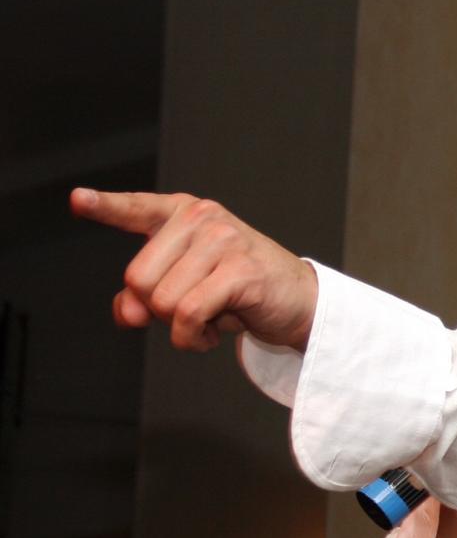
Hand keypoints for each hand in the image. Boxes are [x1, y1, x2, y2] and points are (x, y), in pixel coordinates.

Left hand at [71, 189, 317, 351]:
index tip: (77, 199)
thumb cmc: (239, 293)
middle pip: (138, 278)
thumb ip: (143, 298)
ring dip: (179, 328)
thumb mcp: (185, 289)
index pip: (136, 208)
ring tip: (206, 322)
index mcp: (184, 214)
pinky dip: (192, 337)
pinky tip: (210, 335)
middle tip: (190, 311)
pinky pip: (189, 314)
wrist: (299, 303)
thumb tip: (128, 314)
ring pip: (163, 301)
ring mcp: (223, 241)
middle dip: (157, 310)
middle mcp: (202, 219)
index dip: (104, 206)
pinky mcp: (240, 271)